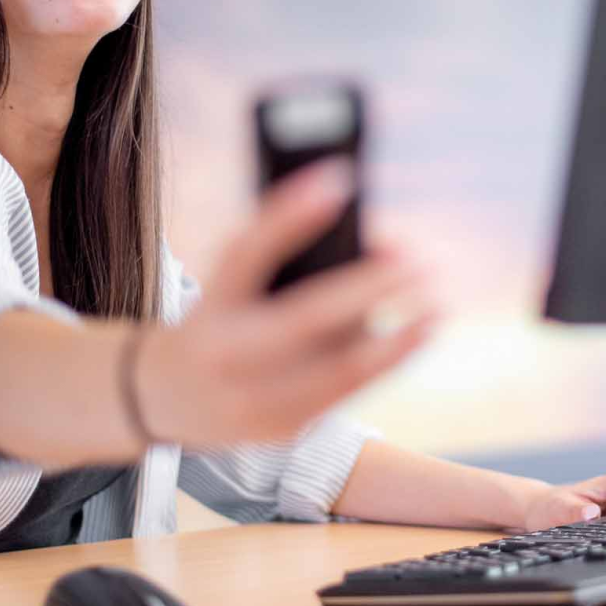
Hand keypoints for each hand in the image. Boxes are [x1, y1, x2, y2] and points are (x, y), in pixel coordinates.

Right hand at [136, 158, 437, 448]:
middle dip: (369, 287)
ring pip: (339, 369)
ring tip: (437, 304)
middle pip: (305, 319)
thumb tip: (372, 243)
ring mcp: (252, 399)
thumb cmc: (219, 320)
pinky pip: (346, 392)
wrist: (168, 399)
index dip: (291, 214)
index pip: (245, 253)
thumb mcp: (231, 284)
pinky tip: (419, 334)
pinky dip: (388, 360)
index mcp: (209, 304)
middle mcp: (225, 355)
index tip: (340, 176)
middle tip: (418, 261)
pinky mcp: (282, 428)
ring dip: (399, 336)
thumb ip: (282, 260)